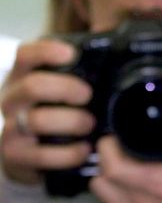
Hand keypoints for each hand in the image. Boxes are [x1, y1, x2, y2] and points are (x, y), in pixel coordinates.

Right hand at [0, 39, 93, 183]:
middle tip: (88, 95)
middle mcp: (13, 101)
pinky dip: (68, 153)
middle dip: (67, 88)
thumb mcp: (68, 92)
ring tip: (90, 124)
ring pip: (37, 120)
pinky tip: (83, 150)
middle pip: (33, 86)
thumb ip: (84, 72)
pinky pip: (41, 155)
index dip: (46, 51)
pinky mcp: (15, 157)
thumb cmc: (60, 115)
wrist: (36, 156)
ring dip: (71, 121)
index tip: (71, 54)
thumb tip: (110, 44)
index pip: (26, 55)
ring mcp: (10, 129)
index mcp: (24, 78)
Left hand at [90, 96, 161, 202]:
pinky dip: (117, 197)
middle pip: (101, 177)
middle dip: (108, 159)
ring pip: (101, 193)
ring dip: (109, 178)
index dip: (110, 147)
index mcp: (159, 184)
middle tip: (123, 150)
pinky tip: (134, 191)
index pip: (112, 164)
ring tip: (126, 170)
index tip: (120, 138)